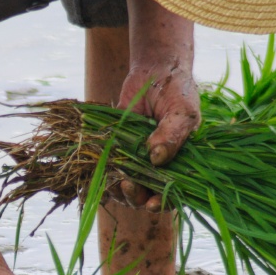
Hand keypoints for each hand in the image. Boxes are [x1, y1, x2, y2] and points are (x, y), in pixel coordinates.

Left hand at [115, 0, 199, 211]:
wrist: (154, 71)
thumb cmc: (177, 92)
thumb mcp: (182, 112)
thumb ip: (172, 135)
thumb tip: (156, 158)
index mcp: (179, 165)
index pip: (171, 193)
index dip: (161, 202)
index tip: (151, 204)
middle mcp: (156, 167)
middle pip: (144, 196)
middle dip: (135, 197)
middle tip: (127, 185)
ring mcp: (134, 160)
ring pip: (122, 187)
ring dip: (115, 189)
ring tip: (112, 179)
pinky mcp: (115, 149)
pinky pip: (105, 169)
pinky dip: (98, 174)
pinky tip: (93, 172)